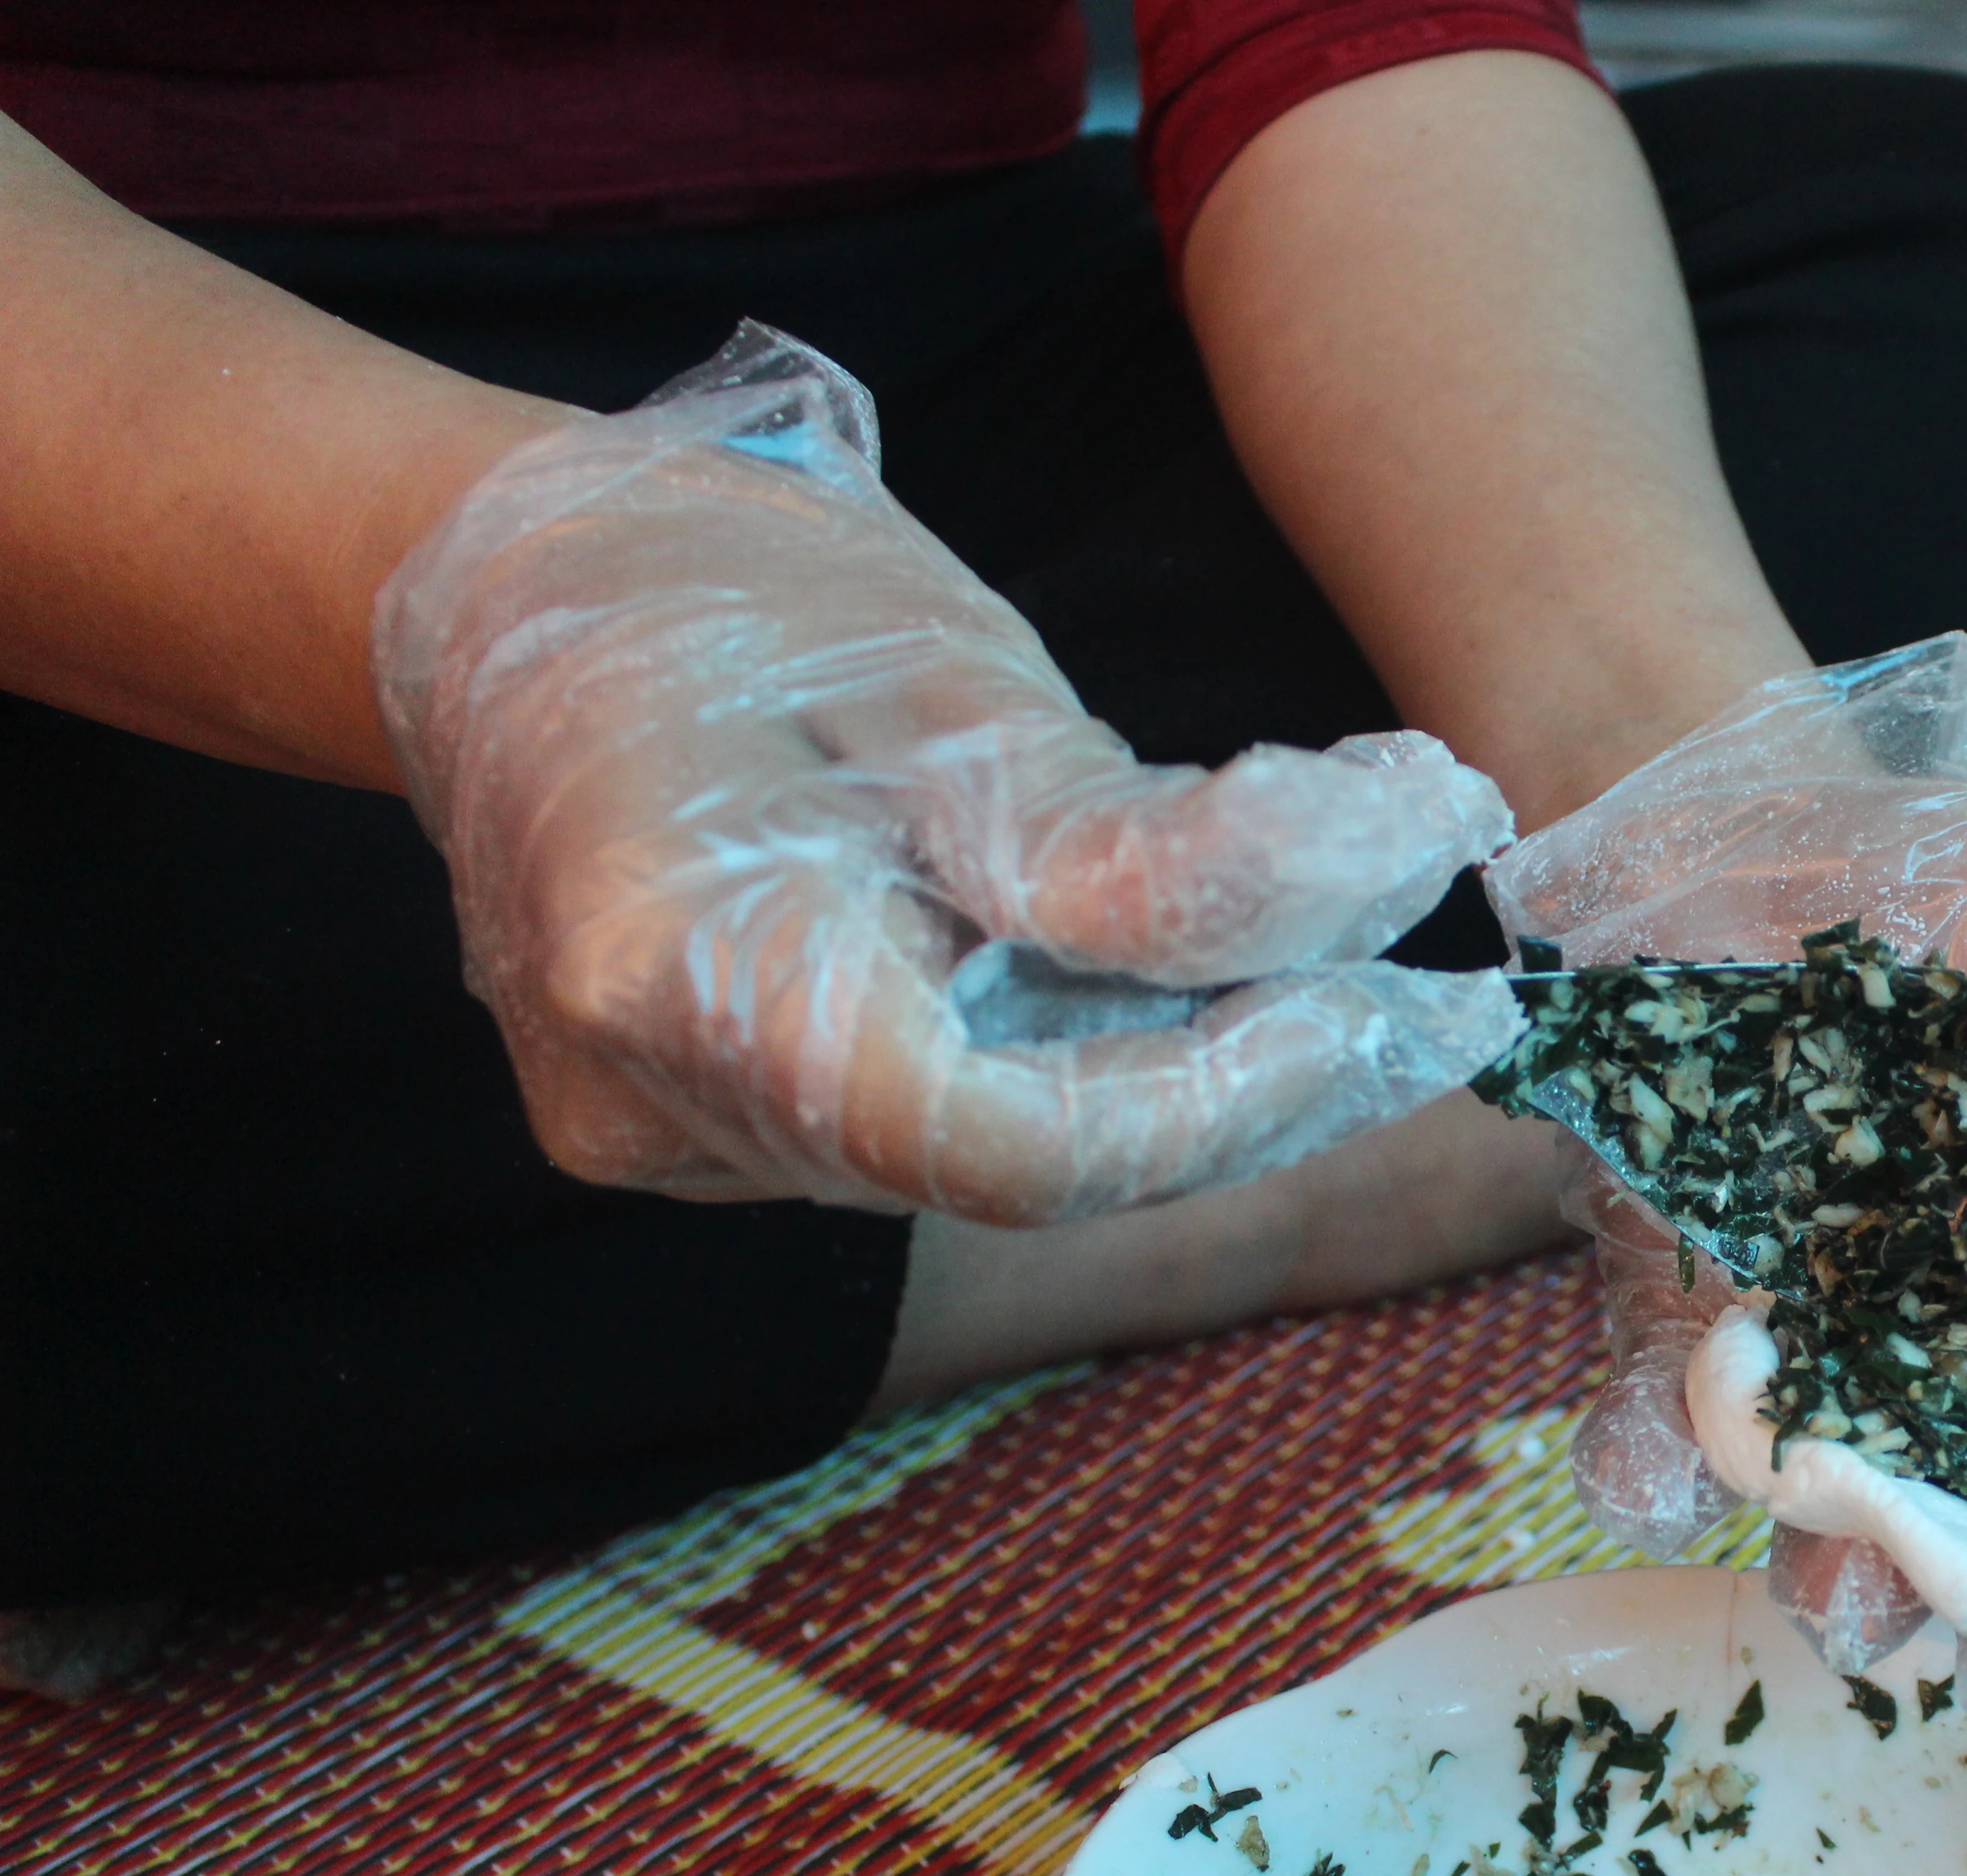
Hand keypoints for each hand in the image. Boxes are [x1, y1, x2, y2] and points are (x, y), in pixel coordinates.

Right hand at [373, 325, 1525, 1225]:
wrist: (498, 592)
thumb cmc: (715, 592)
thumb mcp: (955, 684)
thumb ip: (1140, 841)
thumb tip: (1376, 897)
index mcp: (675, 977)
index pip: (1013, 1143)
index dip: (1227, 1097)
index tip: (1385, 1006)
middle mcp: (656, 1111)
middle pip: (1026, 1166)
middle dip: (1252, 1083)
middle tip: (1441, 996)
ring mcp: (674, 1142)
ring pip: (998, 1159)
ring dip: (1188, 1073)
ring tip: (1359, 968)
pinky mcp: (713, 1134)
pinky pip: (941, 1124)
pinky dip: (1083, 1059)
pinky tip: (1200, 982)